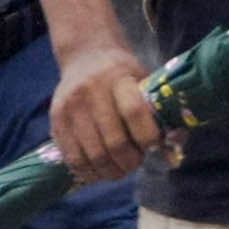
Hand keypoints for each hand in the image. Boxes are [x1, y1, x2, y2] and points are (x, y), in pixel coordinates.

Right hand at [47, 42, 165, 181]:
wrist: (86, 56)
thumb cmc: (124, 75)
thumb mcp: (146, 84)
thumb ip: (162, 118)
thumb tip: (173, 158)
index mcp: (118, 77)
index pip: (134, 111)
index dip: (148, 137)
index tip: (152, 146)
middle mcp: (91, 90)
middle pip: (114, 141)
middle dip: (130, 162)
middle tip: (135, 163)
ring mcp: (70, 106)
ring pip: (94, 155)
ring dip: (111, 171)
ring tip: (119, 169)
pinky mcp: (56, 120)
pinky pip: (73, 158)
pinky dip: (89, 172)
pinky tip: (99, 170)